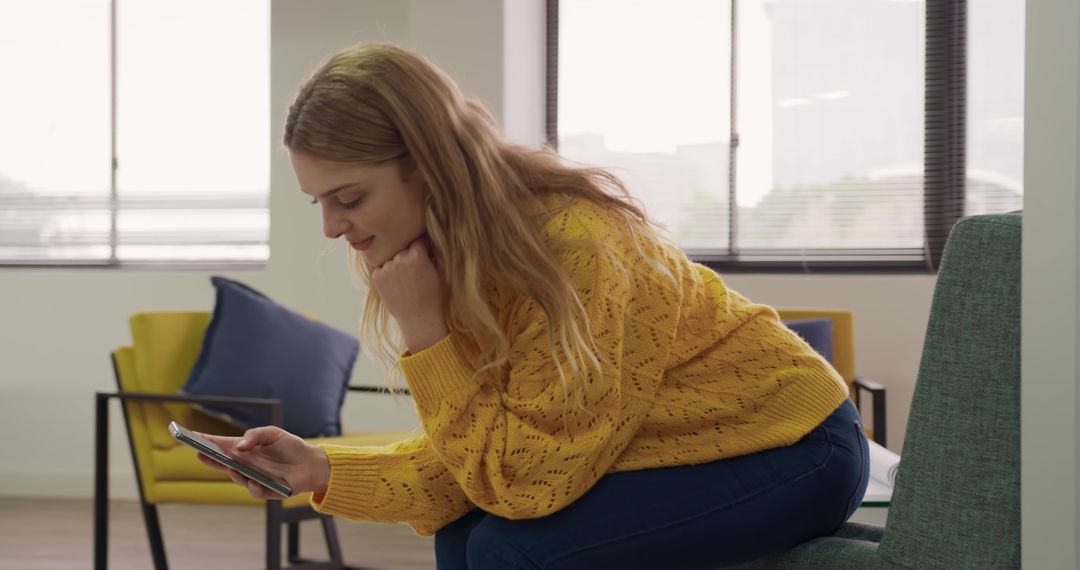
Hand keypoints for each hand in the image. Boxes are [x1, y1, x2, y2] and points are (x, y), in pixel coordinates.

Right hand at [196, 426, 329, 499]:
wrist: (311, 463)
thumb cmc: (291, 446)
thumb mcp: (274, 433)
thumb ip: (255, 435)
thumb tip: (239, 446)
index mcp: (246, 449)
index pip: (222, 445)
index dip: (207, 441)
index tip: (192, 436)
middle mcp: (246, 464)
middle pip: (223, 463)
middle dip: (210, 459)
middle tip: (199, 453)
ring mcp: (253, 478)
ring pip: (237, 478)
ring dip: (233, 473)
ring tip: (232, 467)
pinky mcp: (264, 490)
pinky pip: (254, 490)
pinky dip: (253, 486)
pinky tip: (254, 481)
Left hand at [370, 236, 449, 352]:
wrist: (420, 320)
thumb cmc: (435, 296)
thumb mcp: (441, 271)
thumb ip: (436, 251)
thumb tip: (433, 236)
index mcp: (417, 256)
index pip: (418, 240)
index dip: (423, 247)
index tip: (426, 254)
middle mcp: (399, 259)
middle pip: (404, 249)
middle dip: (410, 256)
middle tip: (416, 272)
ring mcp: (386, 268)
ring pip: (392, 258)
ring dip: (397, 264)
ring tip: (407, 281)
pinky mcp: (376, 278)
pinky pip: (382, 268)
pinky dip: (388, 274)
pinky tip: (398, 286)